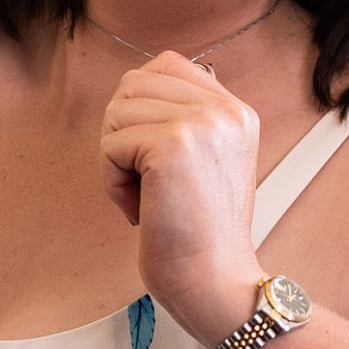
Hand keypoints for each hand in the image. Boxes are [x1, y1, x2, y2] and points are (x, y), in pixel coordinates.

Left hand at [101, 52, 266, 340]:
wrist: (215, 283)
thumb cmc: (199, 233)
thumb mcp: (205, 161)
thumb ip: (183, 119)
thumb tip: (136, 85)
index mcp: (236, 110)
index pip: (166, 65)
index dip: (141, 107)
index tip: (154, 158)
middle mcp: (225, 109)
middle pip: (133, 84)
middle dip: (123, 132)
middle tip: (144, 180)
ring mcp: (202, 123)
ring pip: (117, 111)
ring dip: (116, 158)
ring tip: (144, 196)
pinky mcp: (173, 144)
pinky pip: (111, 144)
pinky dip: (112, 180)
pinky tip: (138, 209)